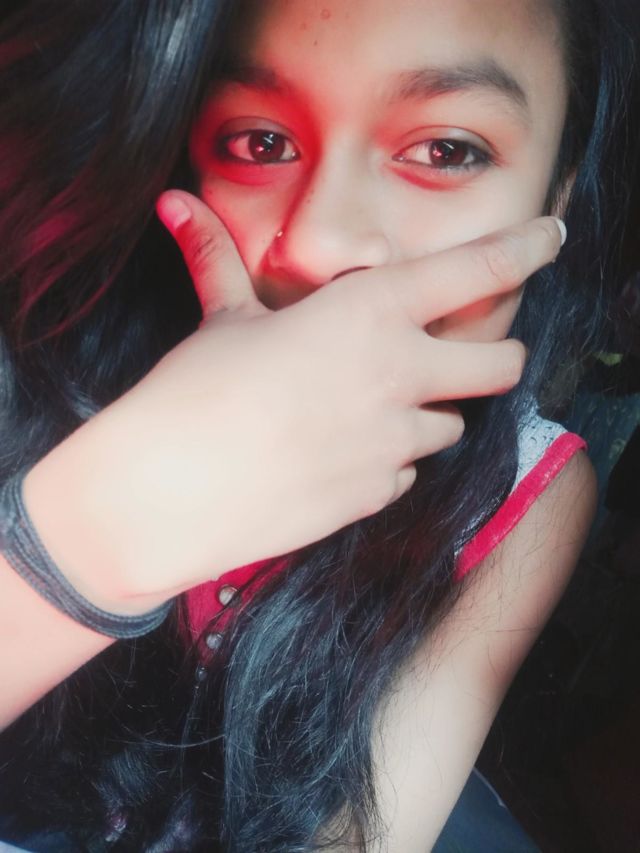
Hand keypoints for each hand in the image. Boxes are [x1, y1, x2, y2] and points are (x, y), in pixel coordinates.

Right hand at [24, 191, 563, 611]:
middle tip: (466, 356)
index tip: (550, 237)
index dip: (525, 248)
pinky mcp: (376, 495)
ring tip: (371, 412)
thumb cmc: (196, 391)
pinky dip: (388, 463)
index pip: (477, 270)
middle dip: (496, 357)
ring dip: (427, 414)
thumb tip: (175, 204)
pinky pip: (406, 474)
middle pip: (499, 365)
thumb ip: (216, 259)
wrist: (171, 489)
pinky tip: (338, 457)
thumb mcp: (220, 319)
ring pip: (451, 426)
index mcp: (370, 313)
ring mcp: (394, 442)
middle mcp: (400, 374)